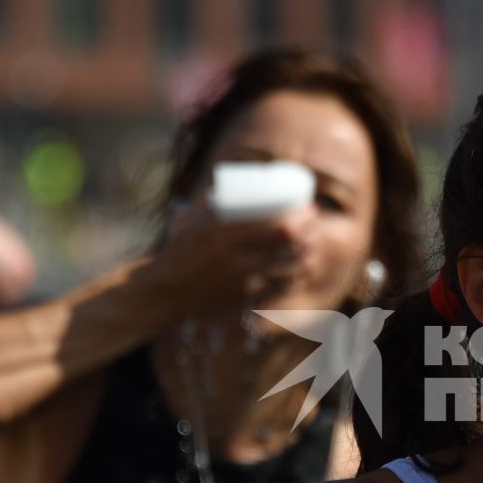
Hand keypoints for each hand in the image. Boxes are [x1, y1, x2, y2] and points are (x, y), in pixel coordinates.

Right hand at [145, 199, 317, 317]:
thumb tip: (242, 181)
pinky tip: (302, 266)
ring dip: (308, 254)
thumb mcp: (197, 220)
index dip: (302, 218)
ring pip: (290, 268)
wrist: (167, 290)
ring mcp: (244, 283)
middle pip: (291, 247)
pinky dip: (295, 275)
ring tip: (313, 242)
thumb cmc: (182, 249)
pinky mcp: (246, 301)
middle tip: (315, 223)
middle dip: (311, 232)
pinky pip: (280, 287)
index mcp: (225, 235)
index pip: (280, 227)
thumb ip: (219, 201)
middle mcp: (237, 260)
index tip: (310, 208)